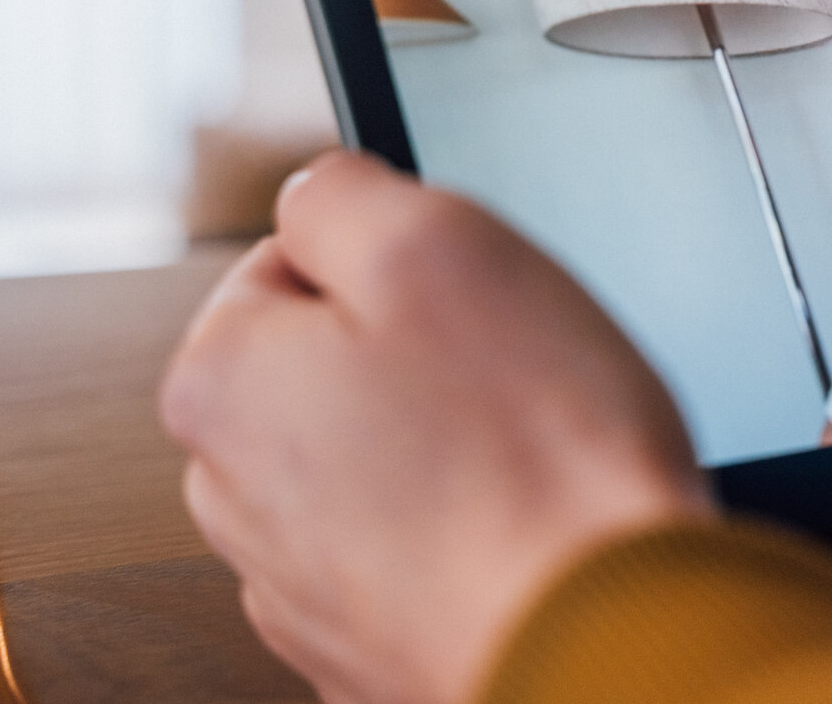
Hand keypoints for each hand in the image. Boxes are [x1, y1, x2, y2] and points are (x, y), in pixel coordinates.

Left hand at [160, 151, 714, 703]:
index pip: (295, 257)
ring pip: (383, 451)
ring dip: (449, 438)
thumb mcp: (436, 242)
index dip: (401, 256)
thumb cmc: (535, 458)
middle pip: (336, 360)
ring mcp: (302, 582)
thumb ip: (343, 192)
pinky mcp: (372, 640)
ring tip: (529, 450)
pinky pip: (419, 540)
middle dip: (422, 349)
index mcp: (222, 382)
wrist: (609, 637)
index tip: (465, 292)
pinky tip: (526, 520)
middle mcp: (235, 494)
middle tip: (508, 367)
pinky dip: (469, 523)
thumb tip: (318, 193)